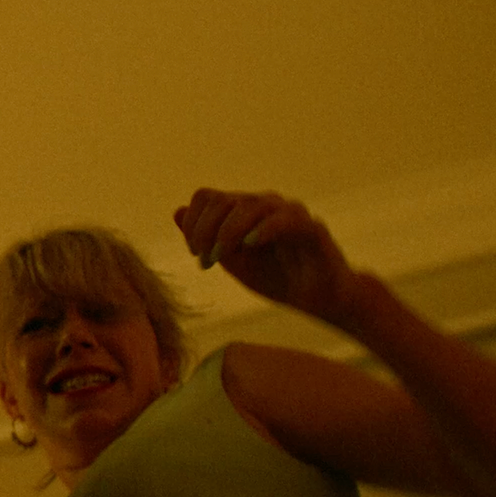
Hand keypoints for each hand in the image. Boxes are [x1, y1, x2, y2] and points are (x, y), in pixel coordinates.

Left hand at [173, 188, 362, 324]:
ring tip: (221, 258)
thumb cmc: (275, 277)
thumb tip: (177, 212)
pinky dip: (264, 229)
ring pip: (249, 206)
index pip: (207, 197)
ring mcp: (289, 213)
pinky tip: (250, 245)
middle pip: (222, 200)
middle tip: (204, 261)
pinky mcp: (311, 228)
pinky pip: (285, 219)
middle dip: (205, 231)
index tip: (194, 252)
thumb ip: (206, 238)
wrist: (318, 299)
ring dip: (227, 233)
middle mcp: (265, 205)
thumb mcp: (232, 261)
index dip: (193, 223)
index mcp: (244, 210)